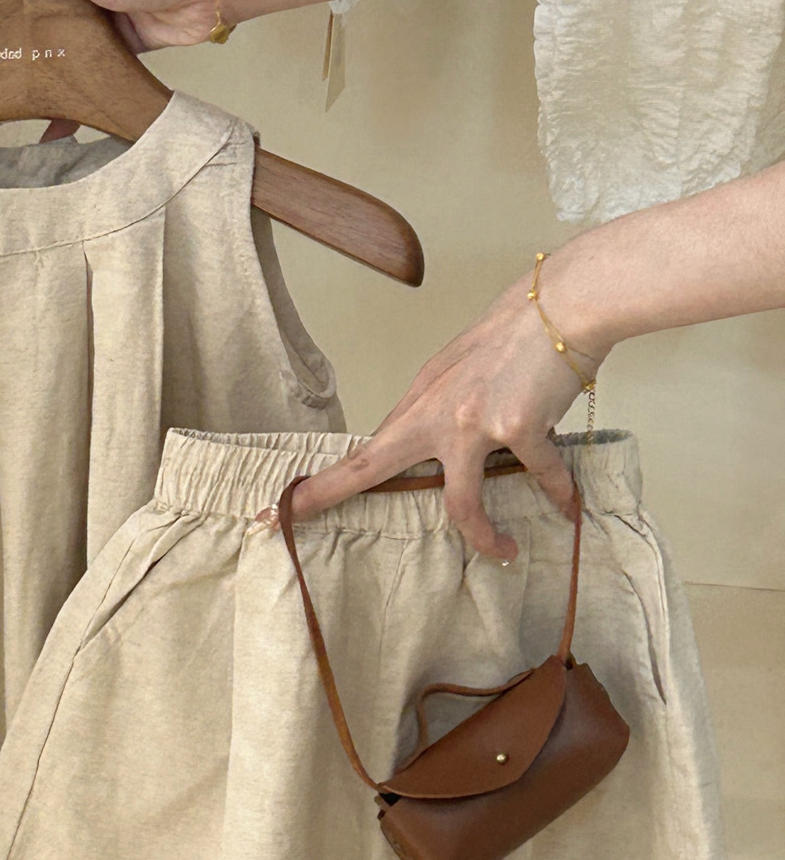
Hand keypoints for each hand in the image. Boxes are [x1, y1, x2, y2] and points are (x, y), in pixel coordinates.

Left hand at [279, 273, 599, 560]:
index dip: (328, 480)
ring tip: (503, 552)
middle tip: (294, 517)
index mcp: (421, 402)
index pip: (367, 450)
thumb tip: (422, 443)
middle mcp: (438, 415)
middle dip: (330, 493)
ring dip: (483, 538)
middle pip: (373, 466)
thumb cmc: (515, 336)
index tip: (290, 502)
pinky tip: (569, 507)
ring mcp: (474, 424)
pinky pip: (541, 475)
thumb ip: (437, 408)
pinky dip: (559, 492)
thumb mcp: (458, 369)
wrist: (563, 307)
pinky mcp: (518, 428)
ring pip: (462, 503)